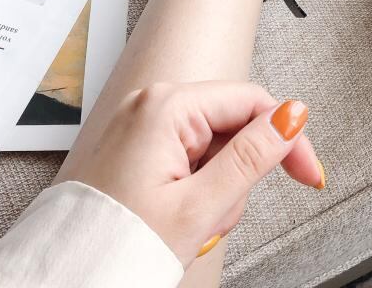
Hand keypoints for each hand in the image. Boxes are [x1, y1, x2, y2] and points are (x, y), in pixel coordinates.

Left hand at [69, 81, 323, 265]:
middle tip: (217, 214)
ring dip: (216, 189)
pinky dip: (195, 189)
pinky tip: (179, 216)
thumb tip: (291, 115)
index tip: (306, 172)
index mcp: (167, 106)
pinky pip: (189, 156)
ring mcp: (143, 124)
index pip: (252, 102)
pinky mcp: (138, 144)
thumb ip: (252, 154)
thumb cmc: (117, 244)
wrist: (65, 277)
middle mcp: (152, 104)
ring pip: (214, 146)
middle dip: (237, 175)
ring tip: (191, 223)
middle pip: (232, 126)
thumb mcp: (199, 205)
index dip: (286, 138)